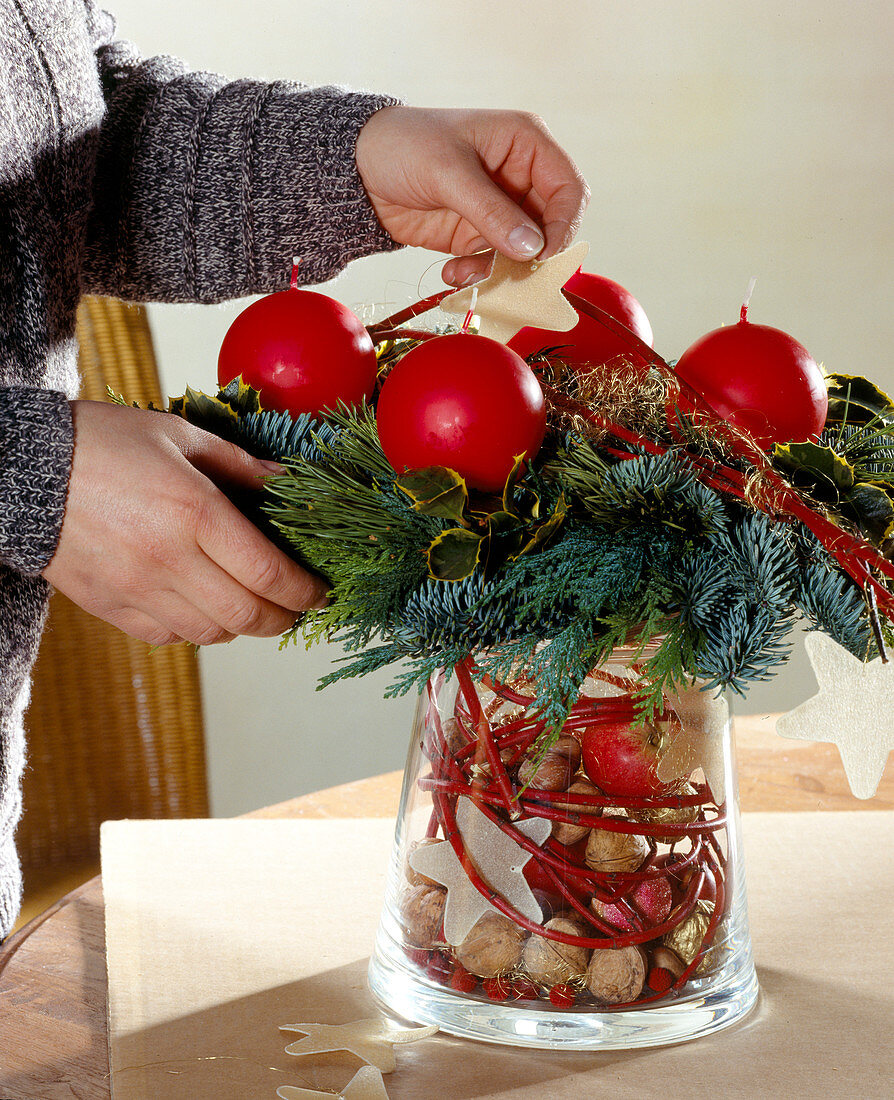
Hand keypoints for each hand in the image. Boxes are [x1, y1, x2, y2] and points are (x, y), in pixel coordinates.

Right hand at [42, 401, 326, 646]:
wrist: (20, 470)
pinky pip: (170, 638)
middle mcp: (169, 558)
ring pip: (212, 634)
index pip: (269, 573)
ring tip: (250, 604)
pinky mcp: (111, 608)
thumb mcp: (178, 436)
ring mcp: (137, 589)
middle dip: (283, 619)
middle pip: (248, 616)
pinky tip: (201, 606)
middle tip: (294, 608)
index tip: (320, 592)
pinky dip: (196, 630)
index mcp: (194, 512)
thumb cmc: (102, 443)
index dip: (305, 592)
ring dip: (241, 625)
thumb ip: (239, 465)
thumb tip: (286, 484)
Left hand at [354, 106, 589, 285]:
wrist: (359, 170)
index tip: (540, 255)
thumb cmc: (403, 147)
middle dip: (531, 256)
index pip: (568, 188)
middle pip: (551, 227)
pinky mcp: (478, 235)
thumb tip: (532, 249)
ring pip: (524, 253)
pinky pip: (495, 265)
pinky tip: (451, 273)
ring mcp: (500, 209)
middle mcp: (520, 176)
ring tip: (464, 274)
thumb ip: (491, 211)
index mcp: (524, 143)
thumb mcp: (448, 173)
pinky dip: (479, 276)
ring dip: (500, 271)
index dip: (562, 224)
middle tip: (508, 275)